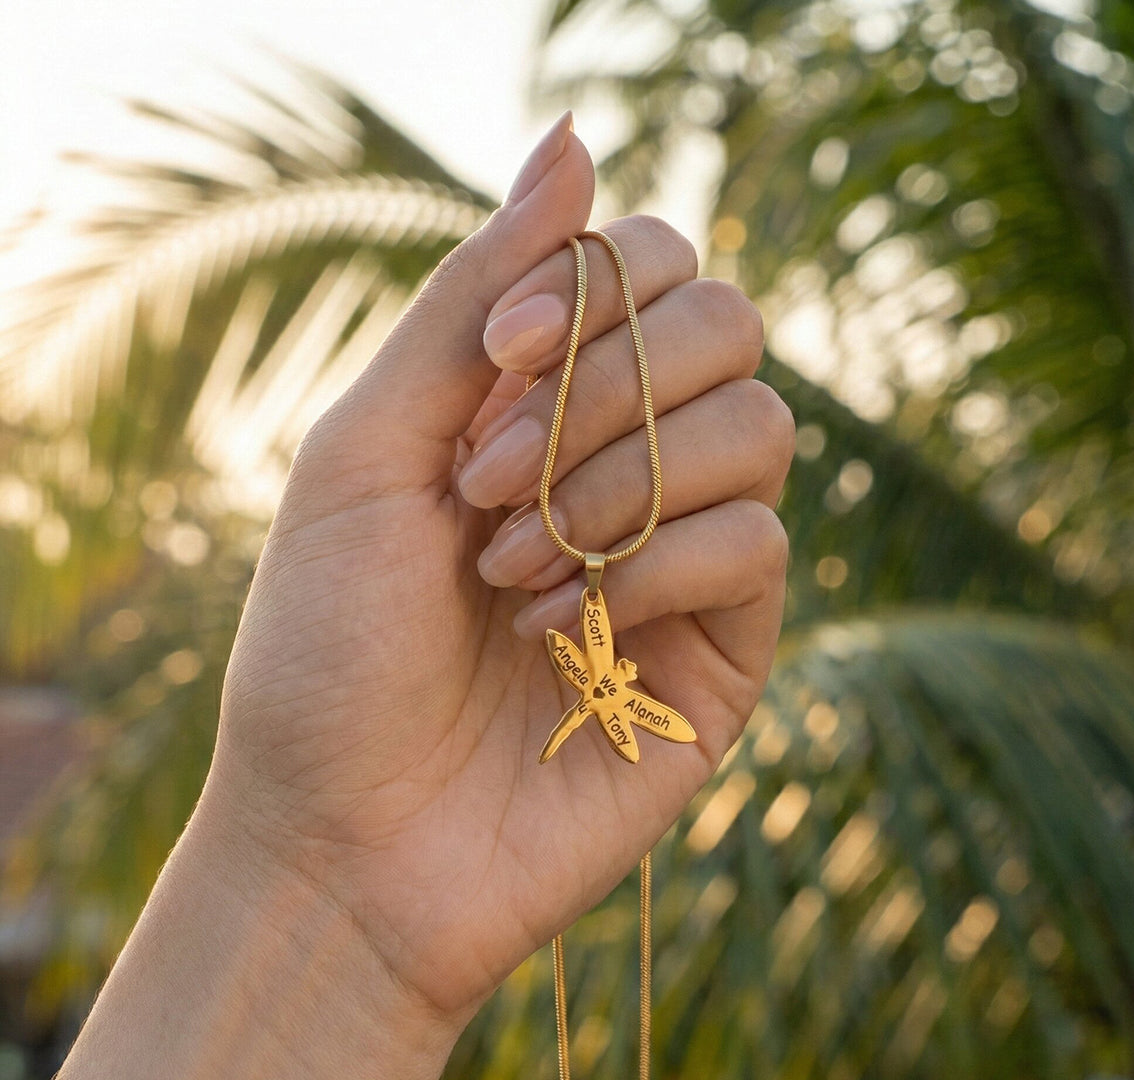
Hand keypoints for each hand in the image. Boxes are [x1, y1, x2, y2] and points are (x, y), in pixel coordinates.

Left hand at [207, 115, 791, 1025]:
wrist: (347, 842)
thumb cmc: (329, 649)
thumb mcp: (367, 449)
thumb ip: (472, 299)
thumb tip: (572, 139)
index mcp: (547, 403)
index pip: (650, 264)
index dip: (590, 290)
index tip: (493, 371)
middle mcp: (632, 462)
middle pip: (727, 326)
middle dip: (606, 391)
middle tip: (490, 484)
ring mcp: (689, 555)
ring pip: (759, 429)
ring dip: (623, 484)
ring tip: (510, 572)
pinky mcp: (729, 648)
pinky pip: (761, 544)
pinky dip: (657, 568)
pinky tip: (569, 630)